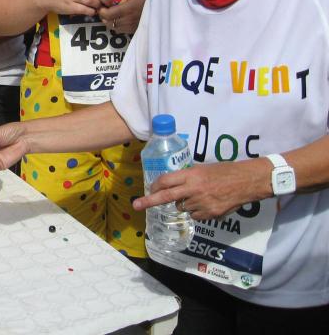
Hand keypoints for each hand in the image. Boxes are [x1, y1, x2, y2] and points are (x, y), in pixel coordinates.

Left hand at [98, 0, 146, 33]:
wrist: (163, 9)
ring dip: (110, 22)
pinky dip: (117, 26)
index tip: (102, 6)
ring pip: (113, 28)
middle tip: (105, 11)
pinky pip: (121, 31)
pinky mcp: (134, 31)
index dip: (102, 11)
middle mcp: (128, 20)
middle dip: (104, 17)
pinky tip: (120, 20)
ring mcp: (131, 27)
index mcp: (128, 8)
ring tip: (112, 15)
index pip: (107, 14)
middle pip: (108, 22)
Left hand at [132, 158, 272, 220]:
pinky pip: (195, 215)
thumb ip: (188, 178)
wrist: (247, 181)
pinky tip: (208, 203)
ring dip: (184, 204)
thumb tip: (173, 186)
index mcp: (192, 175)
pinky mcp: (210, 214)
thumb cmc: (225, 171)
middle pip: (166, 197)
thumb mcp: (203, 169)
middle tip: (136, 205)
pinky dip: (197, 211)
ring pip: (182, 208)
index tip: (150, 189)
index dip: (156, 186)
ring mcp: (202, 203)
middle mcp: (194, 189)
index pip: (166, 181)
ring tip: (200, 196)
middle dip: (149, 201)